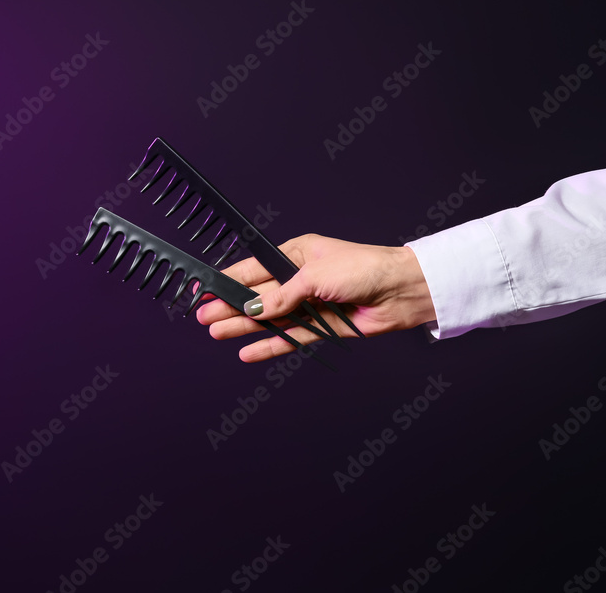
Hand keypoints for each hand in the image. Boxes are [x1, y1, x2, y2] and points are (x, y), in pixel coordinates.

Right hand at [194, 233, 436, 362]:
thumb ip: (282, 295)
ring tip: (217, 333)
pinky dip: (270, 345)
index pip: (255, 268)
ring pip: (270, 318)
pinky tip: (249, 351)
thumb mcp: (315, 276)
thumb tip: (253, 310)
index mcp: (297, 254)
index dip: (229, 280)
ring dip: (244, 326)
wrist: (402, 291)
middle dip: (231, 306)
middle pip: (259, 296)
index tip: (205, 290)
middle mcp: (301, 278)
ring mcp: (311, 303)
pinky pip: (290, 337)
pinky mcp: (322, 326)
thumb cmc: (365, 269)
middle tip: (204, 317)